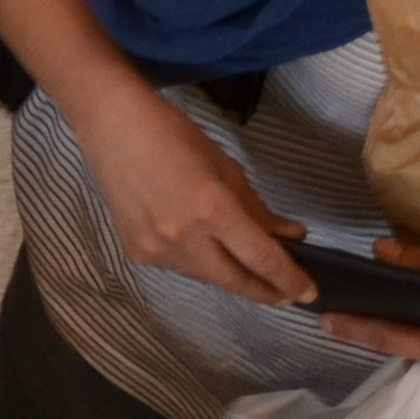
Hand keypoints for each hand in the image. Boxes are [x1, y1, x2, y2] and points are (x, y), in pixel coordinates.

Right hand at [71, 85, 311, 304]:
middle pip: (236, 281)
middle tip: (286, 293)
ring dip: (229, 274)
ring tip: (241, 262)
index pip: (262, 258)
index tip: (308, 292)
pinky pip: (180, 268)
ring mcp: (156, 250)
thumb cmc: (172, 134)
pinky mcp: (137, 253)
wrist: (111, 126)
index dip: (289, 279)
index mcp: (212, 209)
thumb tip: (290, 237)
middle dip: (266, 291)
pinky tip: (198, 243)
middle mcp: (184, 238)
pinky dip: (197, 261)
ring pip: (207, 277)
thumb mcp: (225, 167)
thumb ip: (257, 209)